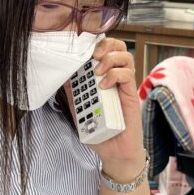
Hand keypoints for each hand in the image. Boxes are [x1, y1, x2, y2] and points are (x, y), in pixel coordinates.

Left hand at [82, 38, 145, 179]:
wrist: (114, 152)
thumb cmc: (99, 132)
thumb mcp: (78, 111)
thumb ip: (72, 95)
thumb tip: (62, 76)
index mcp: (104, 77)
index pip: (105, 49)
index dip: (96, 42)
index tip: (82, 47)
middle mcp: (116, 78)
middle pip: (119, 46)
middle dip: (106, 44)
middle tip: (93, 55)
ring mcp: (125, 86)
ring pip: (126, 56)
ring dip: (110, 58)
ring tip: (97, 71)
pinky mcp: (131, 95)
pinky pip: (127, 75)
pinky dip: (114, 75)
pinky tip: (103, 86)